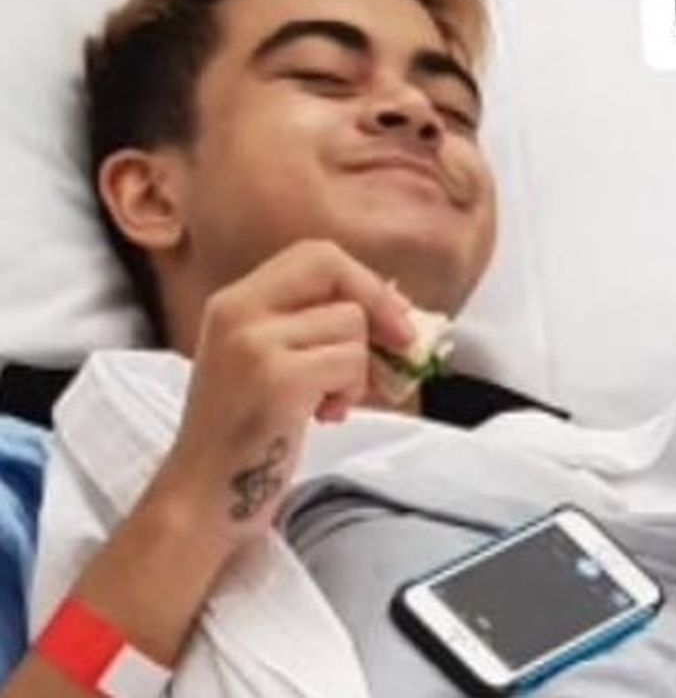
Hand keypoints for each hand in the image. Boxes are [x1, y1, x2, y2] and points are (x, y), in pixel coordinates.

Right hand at [156, 239, 414, 549]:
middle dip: (376, 303)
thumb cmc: (246, 432)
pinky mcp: (276, 379)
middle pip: (332, 267)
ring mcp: (253, 343)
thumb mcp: (268, 359)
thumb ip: (314, 325)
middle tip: (396, 344)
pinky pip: (350, 361)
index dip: (361, 278)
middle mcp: (237, 311)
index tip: (389, 314)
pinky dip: (351, 389)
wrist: (204, 496)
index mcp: (234, 301)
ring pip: (350, 322)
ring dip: (357, 367)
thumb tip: (394, 304)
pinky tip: (325, 415)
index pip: (315, 254)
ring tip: (329, 399)